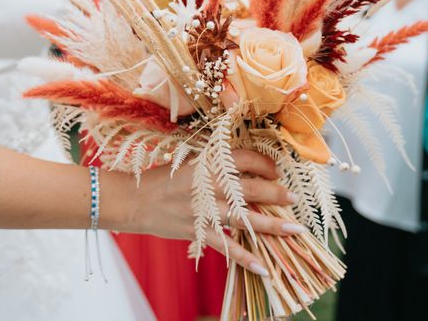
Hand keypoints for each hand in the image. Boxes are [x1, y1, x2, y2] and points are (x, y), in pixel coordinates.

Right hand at [125, 149, 301, 275]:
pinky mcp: (197, 231)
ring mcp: (203, 211)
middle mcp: (208, 185)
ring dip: (271, 224)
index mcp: (206, 163)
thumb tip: (246, 169)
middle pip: (250, 189)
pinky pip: (226, 247)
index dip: (265, 164)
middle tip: (293, 198)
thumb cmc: (162, 179)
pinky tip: (263, 267)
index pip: (244, 159)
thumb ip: (216, 164)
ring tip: (294, 229)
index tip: (275, 170)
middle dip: (276, 193)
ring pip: (244, 218)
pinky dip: (245, 258)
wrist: (133, 200)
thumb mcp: (190, 162)